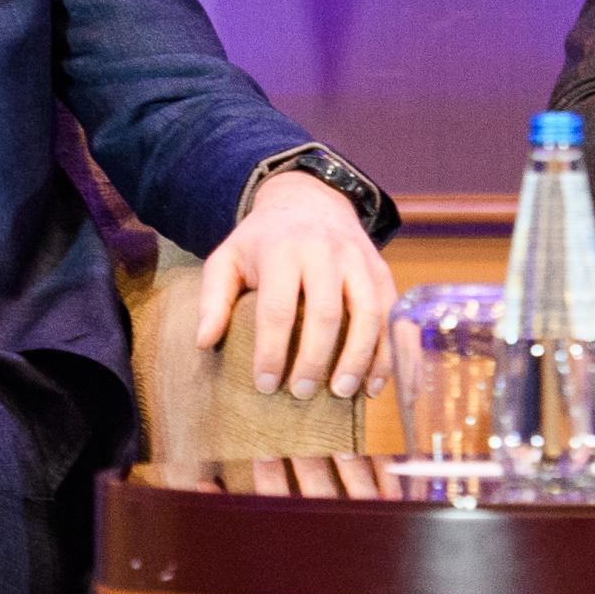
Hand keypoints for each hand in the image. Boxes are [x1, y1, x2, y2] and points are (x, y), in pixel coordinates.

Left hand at [196, 170, 396, 401]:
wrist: (310, 200)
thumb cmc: (263, 241)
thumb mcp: (227, 258)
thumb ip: (213, 298)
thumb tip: (204, 342)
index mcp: (282, 251)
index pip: (277, 309)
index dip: (271, 351)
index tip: (264, 385)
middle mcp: (325, 252)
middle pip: (325, 313)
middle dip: (314, 359)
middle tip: (301, 393)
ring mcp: (359, 261)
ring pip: (367, 314)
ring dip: (357, 359)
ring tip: (341, 393)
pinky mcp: (382, 271)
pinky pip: (390, 315)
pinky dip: (386, 352)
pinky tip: (373, 383)